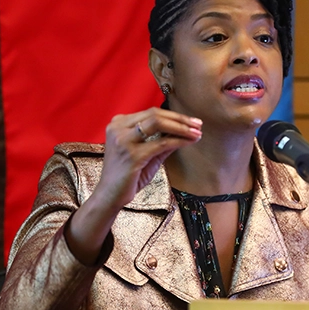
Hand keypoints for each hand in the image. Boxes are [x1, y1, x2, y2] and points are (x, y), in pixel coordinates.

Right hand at [66, 108, 201, 262]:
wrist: (110, 196)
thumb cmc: (127, 176)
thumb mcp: (146, 154)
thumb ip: (162, 142)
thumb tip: (184, 132)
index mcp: (119, 124)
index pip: (151, 113)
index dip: (174, 115)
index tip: (191, 121)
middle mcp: (118, 128)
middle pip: (155, 114)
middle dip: (180, 119)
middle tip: (198, 124)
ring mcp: (124, 140)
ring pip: (158, 123)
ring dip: (181, 127)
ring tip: (197, 132)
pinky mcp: (132, 155)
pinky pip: (161, 143)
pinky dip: (178, 141)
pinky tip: (189, 142)